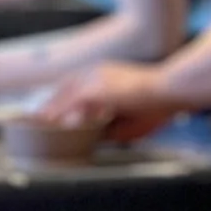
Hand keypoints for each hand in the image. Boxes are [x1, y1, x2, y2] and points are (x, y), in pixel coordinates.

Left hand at [40, 61, 174, 139]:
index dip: (63, 97)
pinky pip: (71, 101)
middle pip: (66, 86)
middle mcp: (98, 71)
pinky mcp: (98, 87)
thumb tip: (96, 139)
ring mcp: (97, 77)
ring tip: (40, 123)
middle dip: (51, 102)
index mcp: (107, 73)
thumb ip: (112, 127)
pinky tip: (51, 123)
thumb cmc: (159, 104)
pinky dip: (60, 112)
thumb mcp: (131, 118)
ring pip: (65, 93)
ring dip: (51, 108)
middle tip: (39, 118)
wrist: (172, 90)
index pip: (77, 83)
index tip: (53, 110)